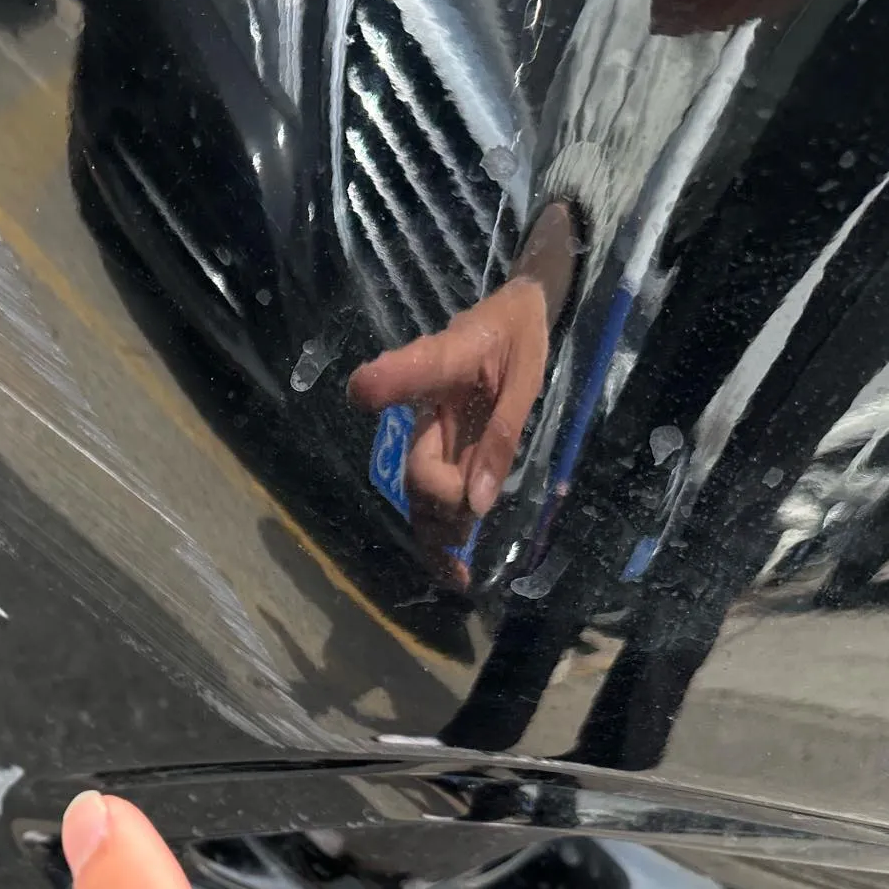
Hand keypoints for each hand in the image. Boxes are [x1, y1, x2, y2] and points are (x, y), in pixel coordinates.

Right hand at [348, 279, 551, 588]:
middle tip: (471, 536)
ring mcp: (427, 433)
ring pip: (419, 495)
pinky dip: (439, 534)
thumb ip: (501, 437)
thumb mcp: (526, 378)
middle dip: (443, 509)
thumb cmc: (518, 336)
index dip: (383, 383)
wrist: (515, 315)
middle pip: (418, 470)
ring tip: (458, 572)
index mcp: (443, 366)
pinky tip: (451, 568)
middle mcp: (422, 406)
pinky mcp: (436, 449)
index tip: (362, 391)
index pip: (407, 372)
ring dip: (437, 534)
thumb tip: (477, 504)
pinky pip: (430, 497)